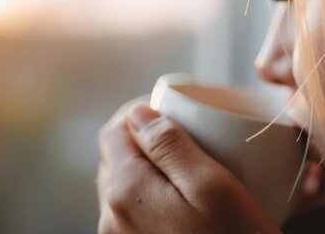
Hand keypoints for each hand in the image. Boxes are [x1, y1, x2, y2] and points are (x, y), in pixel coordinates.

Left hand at [97, 99, 280, 233]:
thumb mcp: (212, 185)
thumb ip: (170, 146)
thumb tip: (138, 114)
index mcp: (127, 190)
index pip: (113, 130)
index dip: (139, 111)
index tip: (172, 109)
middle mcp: (112, 214)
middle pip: (116, 156)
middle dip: (145, 137)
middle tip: (188, 134)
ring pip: (123, 183)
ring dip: (149, 165)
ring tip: (188, 164)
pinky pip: (132, 209)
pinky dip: (152, 192)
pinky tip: (183, 198)